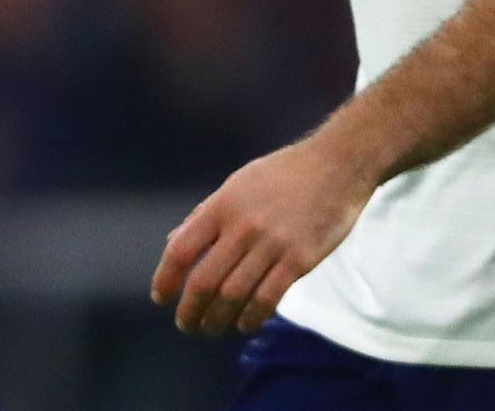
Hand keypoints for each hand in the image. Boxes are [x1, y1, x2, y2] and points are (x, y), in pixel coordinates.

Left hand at [149, 132, 374, 336]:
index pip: (181, 249)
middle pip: (204, 281)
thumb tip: (173, 242)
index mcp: (222, 206)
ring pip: (234, 295)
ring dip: (217, 320)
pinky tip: (243, 325)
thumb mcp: (236, 185)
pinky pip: (267, 299)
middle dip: (189, 310)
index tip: (160, 298)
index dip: (165, 278)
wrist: (335, 167)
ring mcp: (272, 244)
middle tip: (185, 324)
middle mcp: (242, 226)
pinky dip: (251, 318)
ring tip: (211, 329)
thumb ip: (204, 215)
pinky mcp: (299, 260)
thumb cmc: (281, 175)